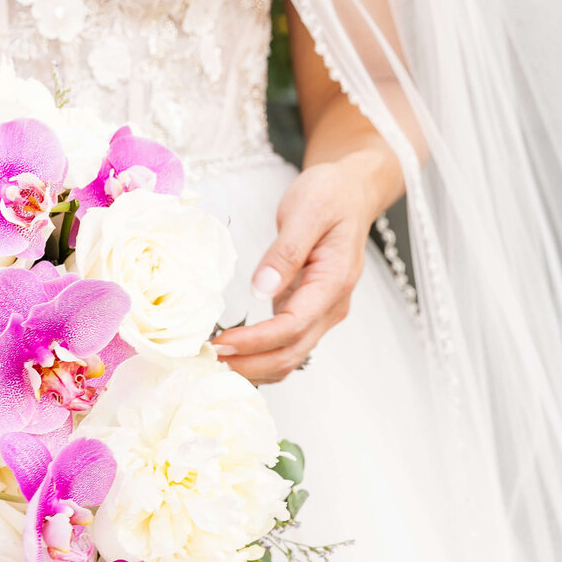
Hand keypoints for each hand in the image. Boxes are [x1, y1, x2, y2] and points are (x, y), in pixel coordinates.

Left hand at [212, 152, 380, 384]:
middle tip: (210, 360)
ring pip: (289, 357)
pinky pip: (285, 345)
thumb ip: (285, 252)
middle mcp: (331, 306)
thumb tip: (261, 288)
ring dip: (254, 368)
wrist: (351, 194)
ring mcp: (321, 313)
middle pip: (291, 353)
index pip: (292, 326)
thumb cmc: (330, 196)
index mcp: (333, 282)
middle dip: (250, 364)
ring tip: (216, 363)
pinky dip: (260, 358)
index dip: (256, 341)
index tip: (222, 343)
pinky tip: (234, 356)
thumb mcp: (306, 211)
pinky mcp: (307, 312)